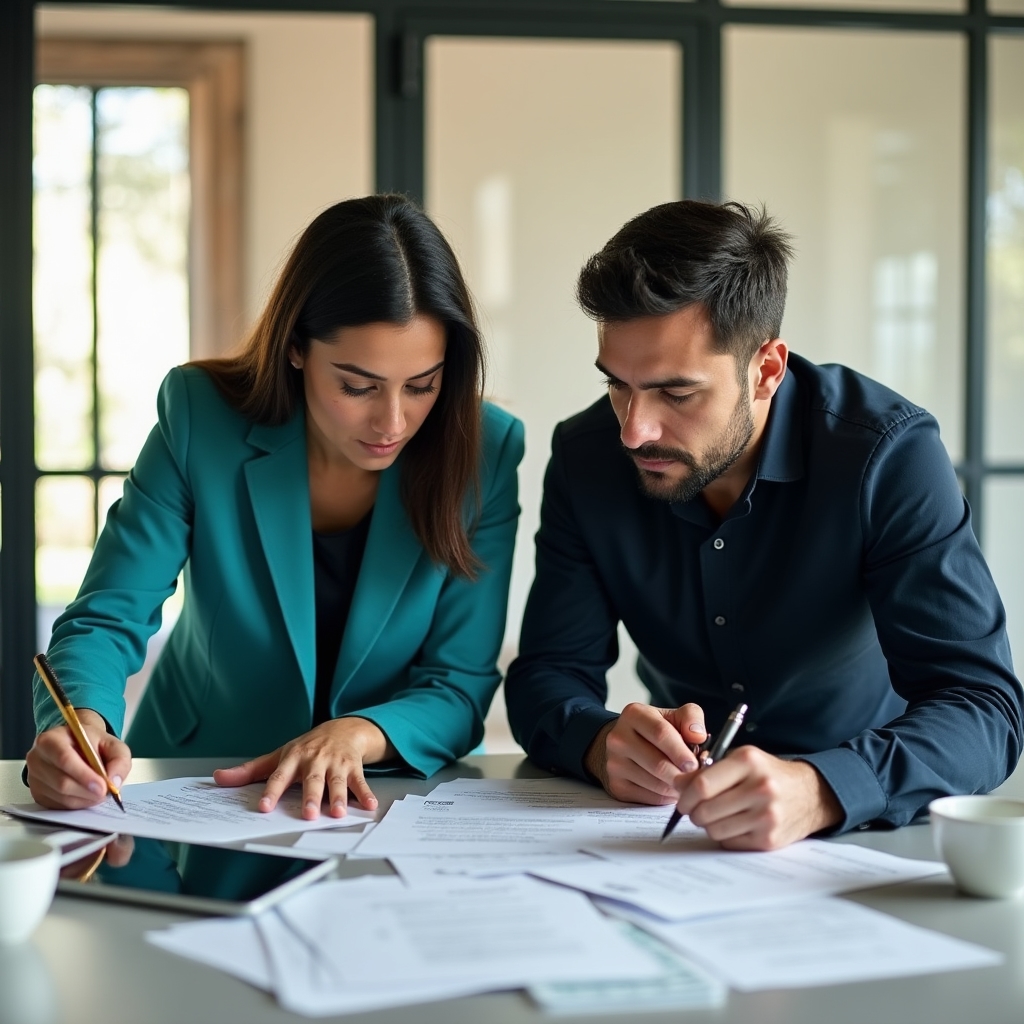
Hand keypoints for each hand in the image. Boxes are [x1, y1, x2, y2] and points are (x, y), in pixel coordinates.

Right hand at [26, 709, 131, 809]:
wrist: (78, 744)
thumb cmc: (93, 743)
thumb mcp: (113, 744)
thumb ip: (119, 760)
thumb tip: (114, 782)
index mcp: (51, 739)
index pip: (65, 759)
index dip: (84, 775)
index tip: (102, 787)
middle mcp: (37, 758)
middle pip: (62, 782)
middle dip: (88, 791)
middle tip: (105, 793)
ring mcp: (34, 777)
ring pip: (61, 797)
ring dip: (85, 799)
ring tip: (99, 791)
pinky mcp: (37, 793)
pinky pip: (58, 806)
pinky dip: (77, 804)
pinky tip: (87, 795)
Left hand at [213, 717, 394, 819]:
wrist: (343, 728)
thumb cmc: (307, 747)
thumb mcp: (278, 755)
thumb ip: (250, 771)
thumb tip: (218, 778)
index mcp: (293, 759)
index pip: (279, 776)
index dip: (271, 791)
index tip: (263, 806)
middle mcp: (315, 760)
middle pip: (312, 780)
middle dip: (311, 797)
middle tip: (308, 814)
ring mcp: (336, 763)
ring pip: (337, 782)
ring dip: (340, 797)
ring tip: (338, 813)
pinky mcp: (354, 767)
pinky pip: (360, 782)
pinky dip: (366, 794)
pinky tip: (369, 806)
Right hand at [583, 702, 706, 804]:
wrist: (625, 744)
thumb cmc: (655, 730)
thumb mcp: (673, 716)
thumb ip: (690, 718)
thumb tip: (698, 736)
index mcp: (634, 714)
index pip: (660, 733)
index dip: (681, 751)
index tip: (695, 763)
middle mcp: (619, 738)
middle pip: (658, 763)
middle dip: (683, 774)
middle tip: (697, 778)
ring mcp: (615, 763)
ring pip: (655, 784)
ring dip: (677, 787)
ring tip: (687, 782)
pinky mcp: (617, 785)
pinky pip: (649, 798)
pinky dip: (666, 797)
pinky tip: (672, 788)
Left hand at [675, 746, 842, 849]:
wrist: (810, 794)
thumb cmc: (767, 774)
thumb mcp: (741, 760)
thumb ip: (708, 769)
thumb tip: (677, 784)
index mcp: (748, 762)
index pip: (702, 785)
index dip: (684, 796)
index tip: (681, 799)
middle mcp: (760, 788)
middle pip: (705, 810)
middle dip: (693, 813)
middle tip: (695, 810)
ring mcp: (766, 816)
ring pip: (714, 829)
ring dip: (708, 825)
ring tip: (717, 815)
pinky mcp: (769, 839)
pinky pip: (730, 842)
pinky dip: (725, 836)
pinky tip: (734, 824)